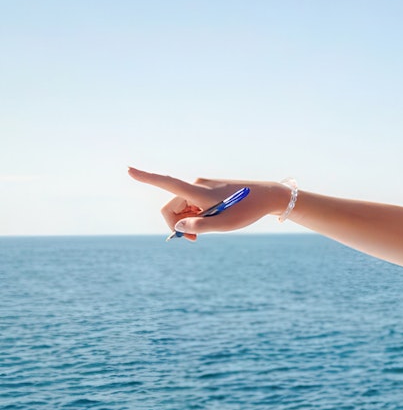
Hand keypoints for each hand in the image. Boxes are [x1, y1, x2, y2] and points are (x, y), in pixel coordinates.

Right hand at [128, 167, 289, 239]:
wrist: (268, 197)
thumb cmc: (247, 210)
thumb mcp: (224, 224)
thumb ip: (199, 226)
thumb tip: (178, 226)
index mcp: (198, 190)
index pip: (167, 182)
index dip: (146, 177)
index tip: (128, 169)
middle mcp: (197, 185)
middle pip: (172, 206)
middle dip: (178, 224)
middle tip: (195, 240)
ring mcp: (203, 186)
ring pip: (183, 207)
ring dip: (189, 221)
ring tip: (211, 228)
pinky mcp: (209, 189)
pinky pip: (194, 204)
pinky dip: (198, 215)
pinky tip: (215, 219)